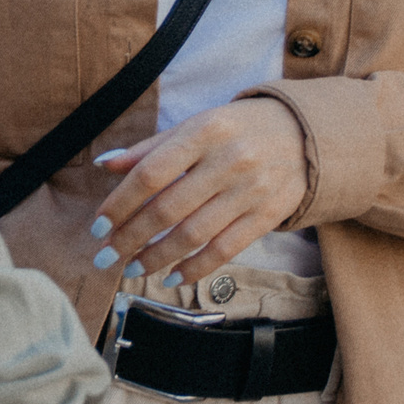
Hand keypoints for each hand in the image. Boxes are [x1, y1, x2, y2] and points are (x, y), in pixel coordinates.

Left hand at [88, 98, 308, 285]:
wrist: (305, 136)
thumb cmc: (238, 129)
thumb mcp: (197, 125)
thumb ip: (151, 147)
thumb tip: (105, 164)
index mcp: (205, 131)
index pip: (151, 172)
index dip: (120, 202)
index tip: (98, 225)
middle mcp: (229, 161)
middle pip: (169, 209)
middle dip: (131, 237)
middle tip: (106, 256)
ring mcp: (251, 190)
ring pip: (194, 234)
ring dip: (157, 257)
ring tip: (132, 269)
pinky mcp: (267, 216)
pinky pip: (225, 250)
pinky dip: (195, 268)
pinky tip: (171, 277)